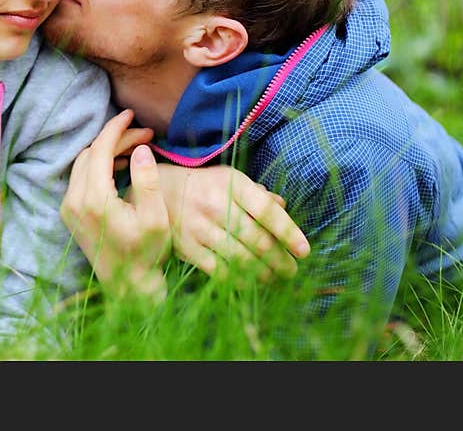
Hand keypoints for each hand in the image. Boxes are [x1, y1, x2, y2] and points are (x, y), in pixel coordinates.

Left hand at [61, 109, 170, 301]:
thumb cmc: (146, 253)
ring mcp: (68, 208)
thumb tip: (140, 149)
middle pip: (91, 153)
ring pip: (84, 163)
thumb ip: (148, 181)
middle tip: (145, 135)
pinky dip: (98, 164)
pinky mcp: (69, 213)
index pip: (100, 149)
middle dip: (116, 138)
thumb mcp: (156, 218)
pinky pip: (80, 177)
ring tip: (136, 147)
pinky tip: (120, 164)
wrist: (127, 286)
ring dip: (107, 150)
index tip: (132, 114)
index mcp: (93, 199)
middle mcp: (73, 201)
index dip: (116, 128)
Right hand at [154, 164, 309, 282]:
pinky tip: (251, 282)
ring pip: (240, 257)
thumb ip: (257, 194)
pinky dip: (239, 279)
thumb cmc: (203, 186)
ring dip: (264, 273)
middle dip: (280, 260)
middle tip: (291, 271)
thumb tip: (283, 206)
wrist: (157, 191)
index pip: (267, 211)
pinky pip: (219, 270)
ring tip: (275, 278)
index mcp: (232, 184)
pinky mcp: (187, 246)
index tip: (304, 251)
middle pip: (256, 239)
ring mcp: (200, 227)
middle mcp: (216, 204)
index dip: (288, 232)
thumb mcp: (230, 179)